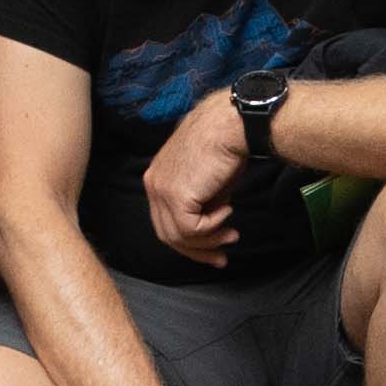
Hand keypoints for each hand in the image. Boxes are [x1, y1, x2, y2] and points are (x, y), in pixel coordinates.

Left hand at [142, 93, 253, 268]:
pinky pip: (191, 229)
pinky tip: (228, 209)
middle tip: (222, 258)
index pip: (165, 220)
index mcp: (158, 177)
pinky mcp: (174, 194)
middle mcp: (153, 183)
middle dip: (197, 251)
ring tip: (232, 233)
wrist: (231, 127)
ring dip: (209, 241)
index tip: (214, 251)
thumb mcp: (210, 182)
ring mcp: (160, 189)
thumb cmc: (225, 147)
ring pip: (179, 235)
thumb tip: (210, 228)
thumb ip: (203, 203)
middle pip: (167, 233)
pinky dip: (212, 227)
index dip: (189, 241)